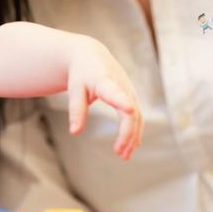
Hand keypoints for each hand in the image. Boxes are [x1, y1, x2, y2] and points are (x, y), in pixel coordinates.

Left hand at [66, 38, 142, 159]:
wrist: (91, 55)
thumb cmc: (81, 73)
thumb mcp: (74, 88)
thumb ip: (76, 109)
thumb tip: (75, 132)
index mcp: (105, 81)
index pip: (115, 92)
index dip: (122, 101)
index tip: (129, 110)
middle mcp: (122, 86)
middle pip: (130, 112)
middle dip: (127, 133)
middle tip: (118, 152)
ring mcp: (129, 91)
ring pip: (137, 117)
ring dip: (133, 136)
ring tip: (124, 156)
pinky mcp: (131, 96)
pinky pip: (138, 116)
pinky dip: (135, 132)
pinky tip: (131, 147)